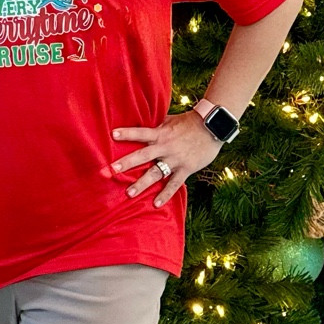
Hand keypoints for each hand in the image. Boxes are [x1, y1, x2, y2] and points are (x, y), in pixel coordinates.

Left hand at [106, 110, 221, 207]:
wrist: (212, 127)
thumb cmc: (189, 122)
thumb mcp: (170, 120)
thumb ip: (156, 124)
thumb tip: (141, 120)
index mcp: (161, 133)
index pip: (141, 133)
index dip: (127, 133)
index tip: (113, 134)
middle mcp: (165, 147)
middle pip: (143, 155)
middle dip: (127, 163)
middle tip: (111, 170)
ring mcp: (175, 159)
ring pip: (156, 173)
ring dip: (142, 184)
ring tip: (129, 193)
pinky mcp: (186, 169)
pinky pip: (174, 184)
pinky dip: (165, 194)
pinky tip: (156, 204)